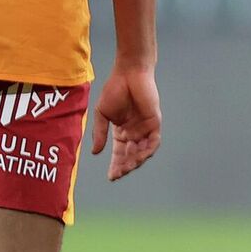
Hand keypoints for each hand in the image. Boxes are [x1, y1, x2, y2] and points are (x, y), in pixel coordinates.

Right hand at [90, 62, 160, 180]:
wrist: (128, 74)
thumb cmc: (114, 90)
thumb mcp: (102, 114)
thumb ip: (100, 133)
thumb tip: (95, 153)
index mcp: (121, 132)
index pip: (119, 153)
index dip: (115, 165)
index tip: (111, 176)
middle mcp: (134, 132)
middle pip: (131, 155)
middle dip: (125, 166)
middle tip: (118, 174)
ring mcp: (145, 128)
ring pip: (143, 151)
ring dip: (135, 161)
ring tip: (127, 168)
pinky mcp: (154, 122)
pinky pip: (153, 141)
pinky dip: (147, 150)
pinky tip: (139, 157)